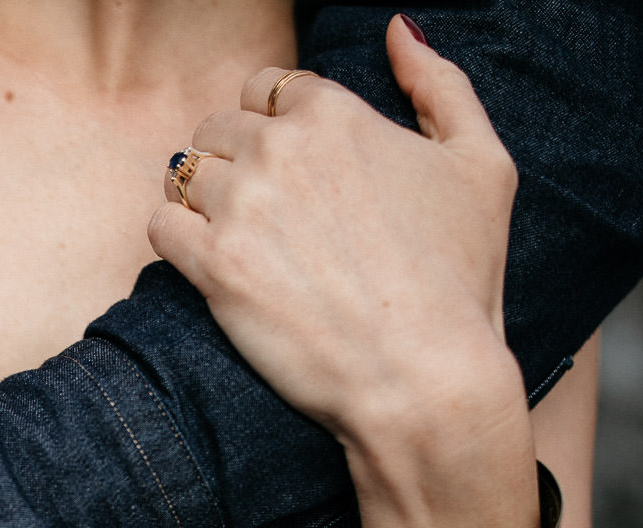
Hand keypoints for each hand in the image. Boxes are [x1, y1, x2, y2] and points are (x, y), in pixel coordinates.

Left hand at [149, 17, 526, 476]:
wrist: (424, 378)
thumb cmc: (460, 280)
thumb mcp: (482, 165)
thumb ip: (441, 86)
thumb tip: (401, 30)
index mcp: (334, 113)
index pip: (268, 88)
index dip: (275, 127)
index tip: (295, 176)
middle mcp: (280, 147)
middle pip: (217, 127)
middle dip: (235, 163)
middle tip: (268, 219)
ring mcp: (240, 205)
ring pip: (184, 174)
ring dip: (203, 204)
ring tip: (242, 245)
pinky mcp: (211, 265)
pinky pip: (160, 227)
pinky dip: (177, 243)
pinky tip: (213, 267)